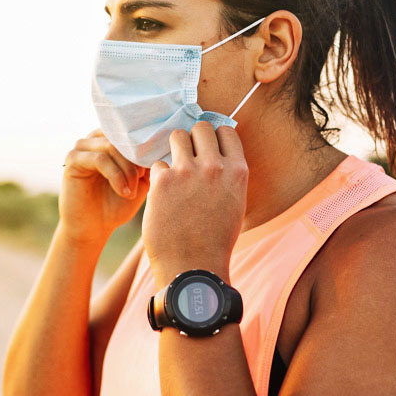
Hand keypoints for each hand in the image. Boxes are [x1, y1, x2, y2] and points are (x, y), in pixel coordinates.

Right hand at [59, 129, 149, 246]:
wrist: (95, 228)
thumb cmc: (117, 205)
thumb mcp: (140, 182)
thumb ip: (148, 163)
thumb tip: (162, 146)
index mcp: (110, 139)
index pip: (131, 131)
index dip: (146, 147)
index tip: (158, 165)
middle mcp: (95, 139)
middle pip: (123, 138)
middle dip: (137, 160)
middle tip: (143, 180)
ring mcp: (82, 147)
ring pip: (112, 147)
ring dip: (128, 170)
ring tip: (133, 190)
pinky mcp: (73, 160)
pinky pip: (100, 159)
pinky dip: (116, 176)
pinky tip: (124, 192)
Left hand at [143, 122, 247, 287]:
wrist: (193, 268)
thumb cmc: (214, 240)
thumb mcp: (234, 203)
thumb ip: (227, 175)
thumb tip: (216, 153)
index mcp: (237, 171)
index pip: (226, 131)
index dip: (215, 138)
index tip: (207, 148)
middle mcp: (214, 166)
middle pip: (201, 127)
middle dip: (193, 139)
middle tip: (187, 157)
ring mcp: (187, 171)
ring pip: (176, 136)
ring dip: (173, 150)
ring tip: (173, 171)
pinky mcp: (163, 181)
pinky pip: (157, 164)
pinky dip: (157, 177)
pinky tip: (161, 194)